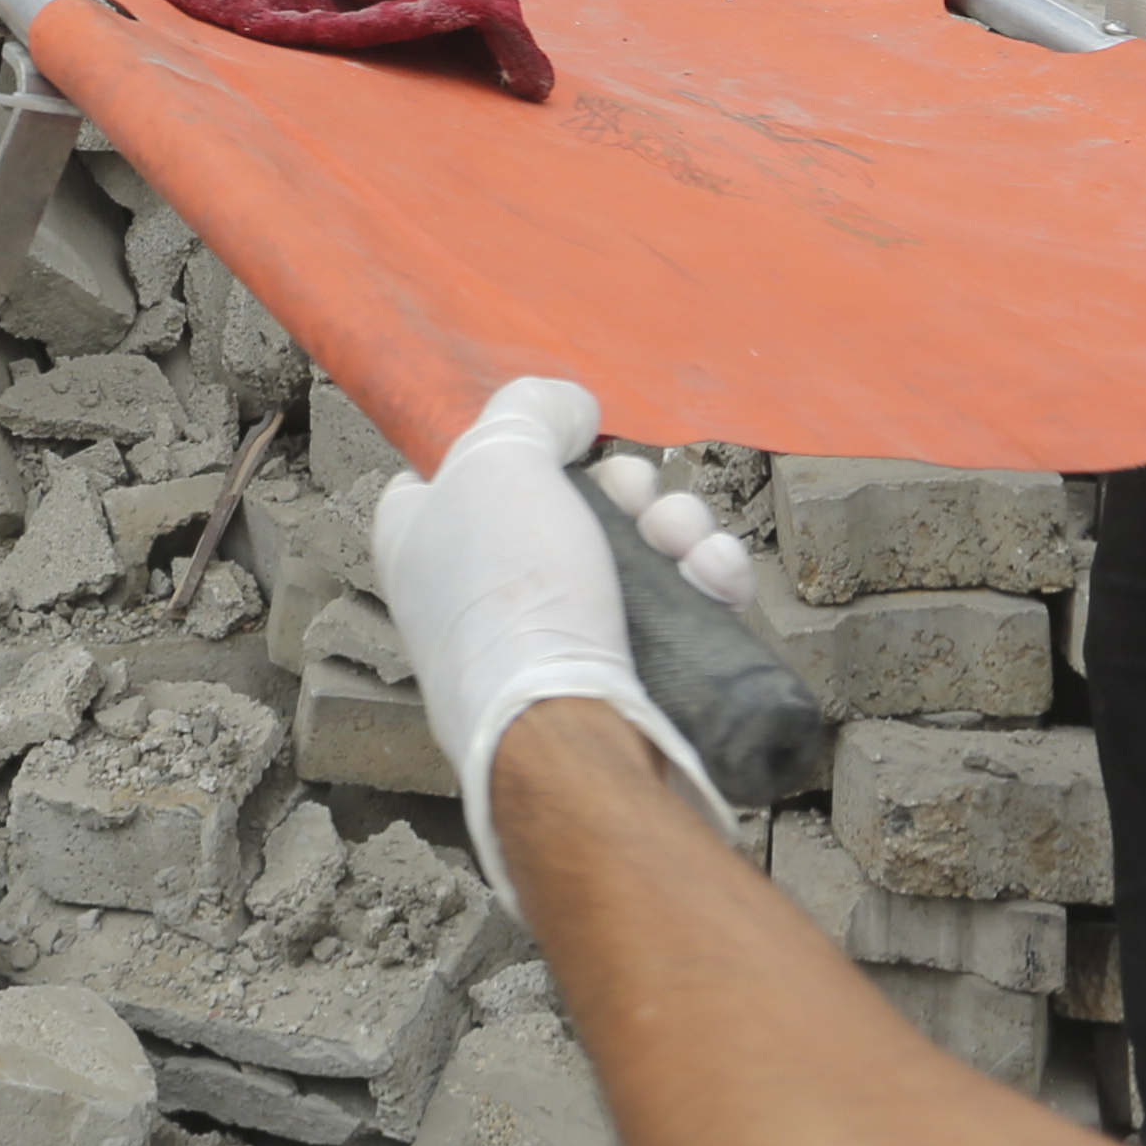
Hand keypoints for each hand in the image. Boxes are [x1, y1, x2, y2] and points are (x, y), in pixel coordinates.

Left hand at [367, 378, 738, 900]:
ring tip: (694, 550)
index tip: (562, 444)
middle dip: (631, 489)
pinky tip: (720, 581)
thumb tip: (568, 409)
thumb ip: (528, 409)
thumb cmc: (510, 599)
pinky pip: (675, 602)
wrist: (569, 736)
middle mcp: (483, 588)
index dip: (518, 446)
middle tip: (641, 502)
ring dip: (681, 528)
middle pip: (573, 499)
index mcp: (425, 538)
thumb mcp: (497, 460)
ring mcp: (554, 634)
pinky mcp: (621, 671)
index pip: (458, 468)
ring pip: (637, 546)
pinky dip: (704, 579)